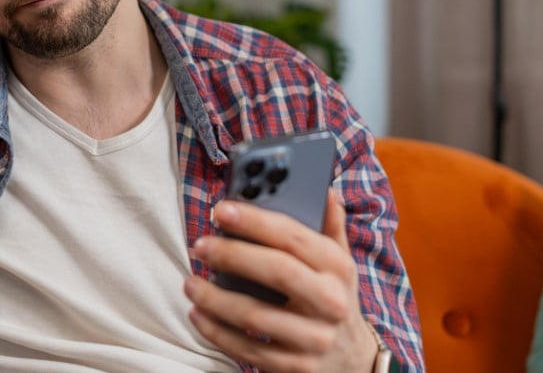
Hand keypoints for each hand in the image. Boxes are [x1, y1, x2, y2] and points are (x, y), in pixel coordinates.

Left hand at [184, 190, 378, 372]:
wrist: (352, 360)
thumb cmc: (334, 298)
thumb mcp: (341, 262)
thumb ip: (330, 225)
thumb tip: (324, 188)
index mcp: (337, 268)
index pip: (294, 237)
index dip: (255, 221)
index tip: (221, 210)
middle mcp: (330, 302)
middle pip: (276, 272)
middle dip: (232, 255)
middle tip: (200, 246)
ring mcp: (313, 338)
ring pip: (255, 315)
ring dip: (214, 298)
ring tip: (190, 284)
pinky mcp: (295, 367)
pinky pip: (247, 349)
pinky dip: (216, 332)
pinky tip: (198, 314)